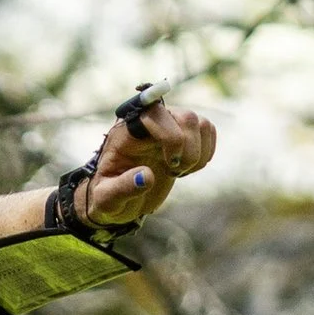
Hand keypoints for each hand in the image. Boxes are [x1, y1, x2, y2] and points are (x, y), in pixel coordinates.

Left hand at [85, 95, 215, 225]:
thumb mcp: (106, 201)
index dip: (170, 136)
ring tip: (178, 171)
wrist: (119, 200)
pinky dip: (206, 151)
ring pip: (200, 123)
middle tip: (173, 172)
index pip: (154, 113)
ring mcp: (168, 126)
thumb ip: (121, 189)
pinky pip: (207, 130)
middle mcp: (148, 123)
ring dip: (198, 152)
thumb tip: (146, 177)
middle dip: (188, 150)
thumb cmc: (107, 198)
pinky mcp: (183, 135)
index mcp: (125, 132)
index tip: (169, 165)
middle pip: (185, 116)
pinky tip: (187, 168)